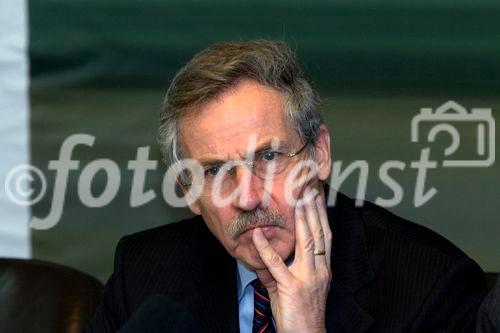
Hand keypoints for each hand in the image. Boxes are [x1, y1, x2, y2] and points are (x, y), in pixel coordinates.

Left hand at [252, 187, 331, 332]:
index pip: (325, 235)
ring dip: (301, 219)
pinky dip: (266, 248)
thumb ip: (283, 267)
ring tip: (297, 200)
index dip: (322, 214)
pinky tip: (258, 234)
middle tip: (309, 189)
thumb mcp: (296, 286)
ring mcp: (307, 278)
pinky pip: (276, 264)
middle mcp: (320, 270)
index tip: (318, 195)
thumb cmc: (301, 313)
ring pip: (306, 242)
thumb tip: (268, 249)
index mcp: (324, 269)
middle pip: (319, 233)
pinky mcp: (291, 287)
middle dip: (314, 209)